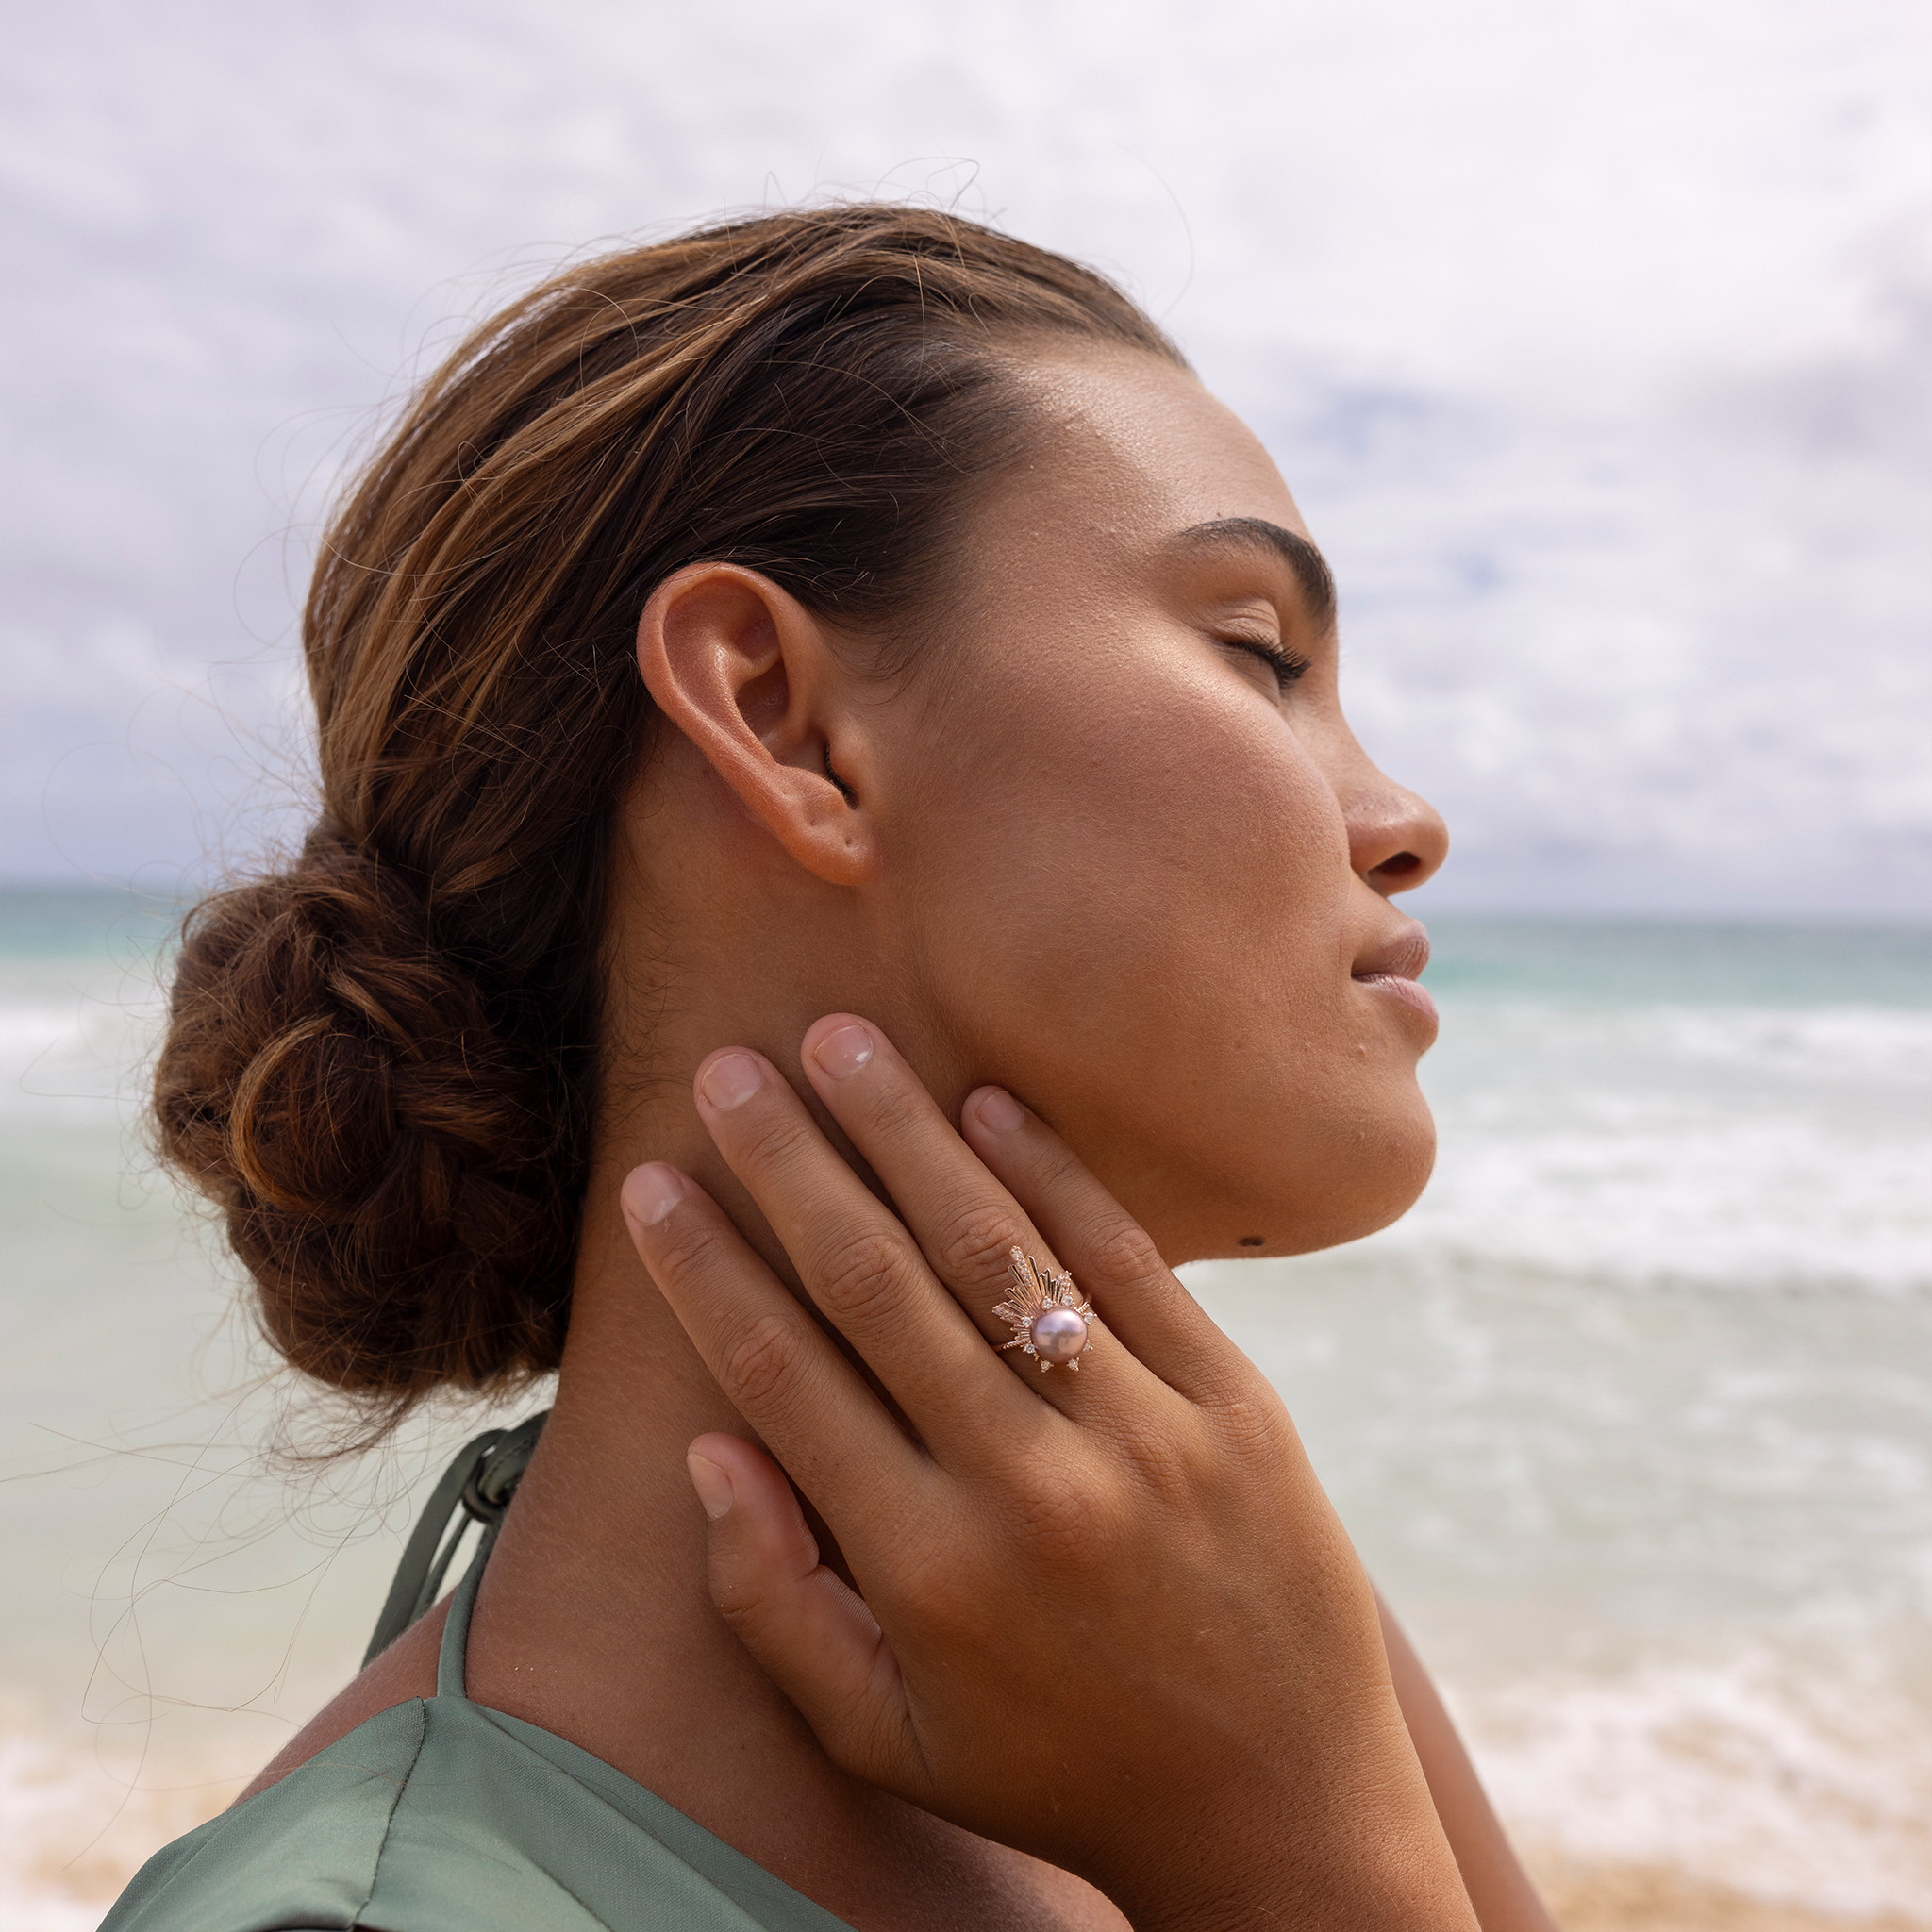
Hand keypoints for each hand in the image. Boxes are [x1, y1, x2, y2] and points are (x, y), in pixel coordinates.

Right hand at [619, 1016, 1475, 1931]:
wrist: (1284, 1809)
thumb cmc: (1061, 1771)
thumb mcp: (887, 1737)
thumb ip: (774, 1604)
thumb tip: (706, 1448)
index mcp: (925, 1570)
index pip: (783, 1375)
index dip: (706, 1266)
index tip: (654, 1180)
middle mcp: (1026, 1488)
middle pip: (876, 1283)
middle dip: (787, 1163)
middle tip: (728, 1068)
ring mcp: (1141, 1435)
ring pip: (996, 1248)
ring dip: (905, 1132)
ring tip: (838, 1041)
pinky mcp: (1235, 1403)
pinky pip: (1127, 1261)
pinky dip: (1054, 1172)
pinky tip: (989, 1099)